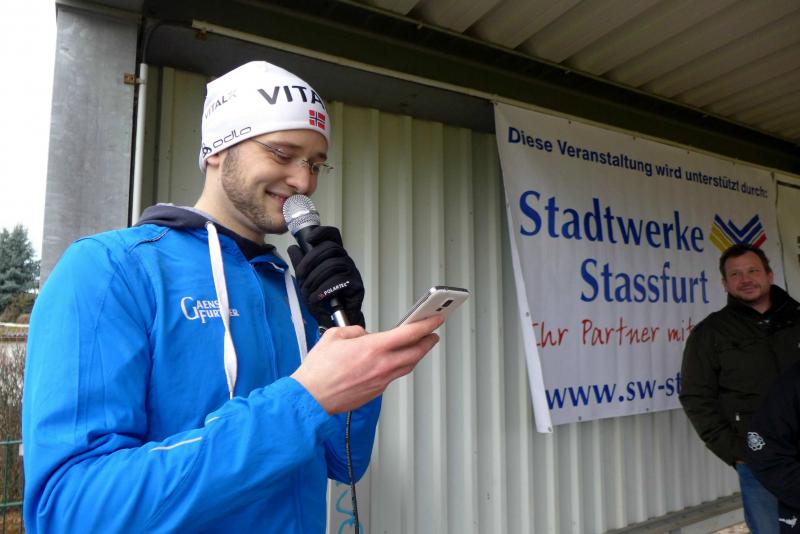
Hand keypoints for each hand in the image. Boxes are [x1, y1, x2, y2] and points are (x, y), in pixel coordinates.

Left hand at [287, 226, 364, 327]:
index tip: (309, 238)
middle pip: (330, 248)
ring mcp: (353, 272)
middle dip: (310, 261)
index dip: (322, 232)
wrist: (334, 321)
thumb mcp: (306, 280)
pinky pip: (340, 281)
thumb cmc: (322, 300)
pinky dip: (324, 290)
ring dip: (316, 279)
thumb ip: (300, 264)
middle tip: (301, 277)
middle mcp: (345, 261)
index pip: (333, 235)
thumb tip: (293, 248)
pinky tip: (318, 298)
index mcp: (334, 256)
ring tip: (309, 292)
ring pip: (333, 264)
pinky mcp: (357, 286)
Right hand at [291, 315, 443, 413]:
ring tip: (419, 346)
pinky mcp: (376, 392)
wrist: (311, 398)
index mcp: (374, 348)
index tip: (435, 319)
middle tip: (433, 333)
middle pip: (416, 352)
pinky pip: (393, 376)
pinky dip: (399, 367)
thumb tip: (364, 335)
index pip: (410, 333)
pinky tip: (394, 362)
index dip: (426, 324)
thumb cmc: (319, 371)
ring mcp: (381, 381)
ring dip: (417, 355)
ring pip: (407, 366)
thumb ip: (355, 331)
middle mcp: (382, 366)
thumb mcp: (334, 336)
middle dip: (428, 341)